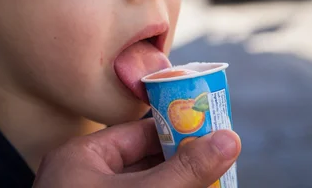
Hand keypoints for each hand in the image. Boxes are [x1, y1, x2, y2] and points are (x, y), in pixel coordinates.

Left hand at [32, 118, 240, 187]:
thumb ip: (185, 171)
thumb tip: (229, 139)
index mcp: (82, 157)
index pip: (139, 132)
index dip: (179, 130)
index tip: (215, 130)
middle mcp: (86, 179)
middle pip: (146, 162)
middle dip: (184, 163)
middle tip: (222, 160)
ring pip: (147, 187)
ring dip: (180, 185)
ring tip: (215, 181)